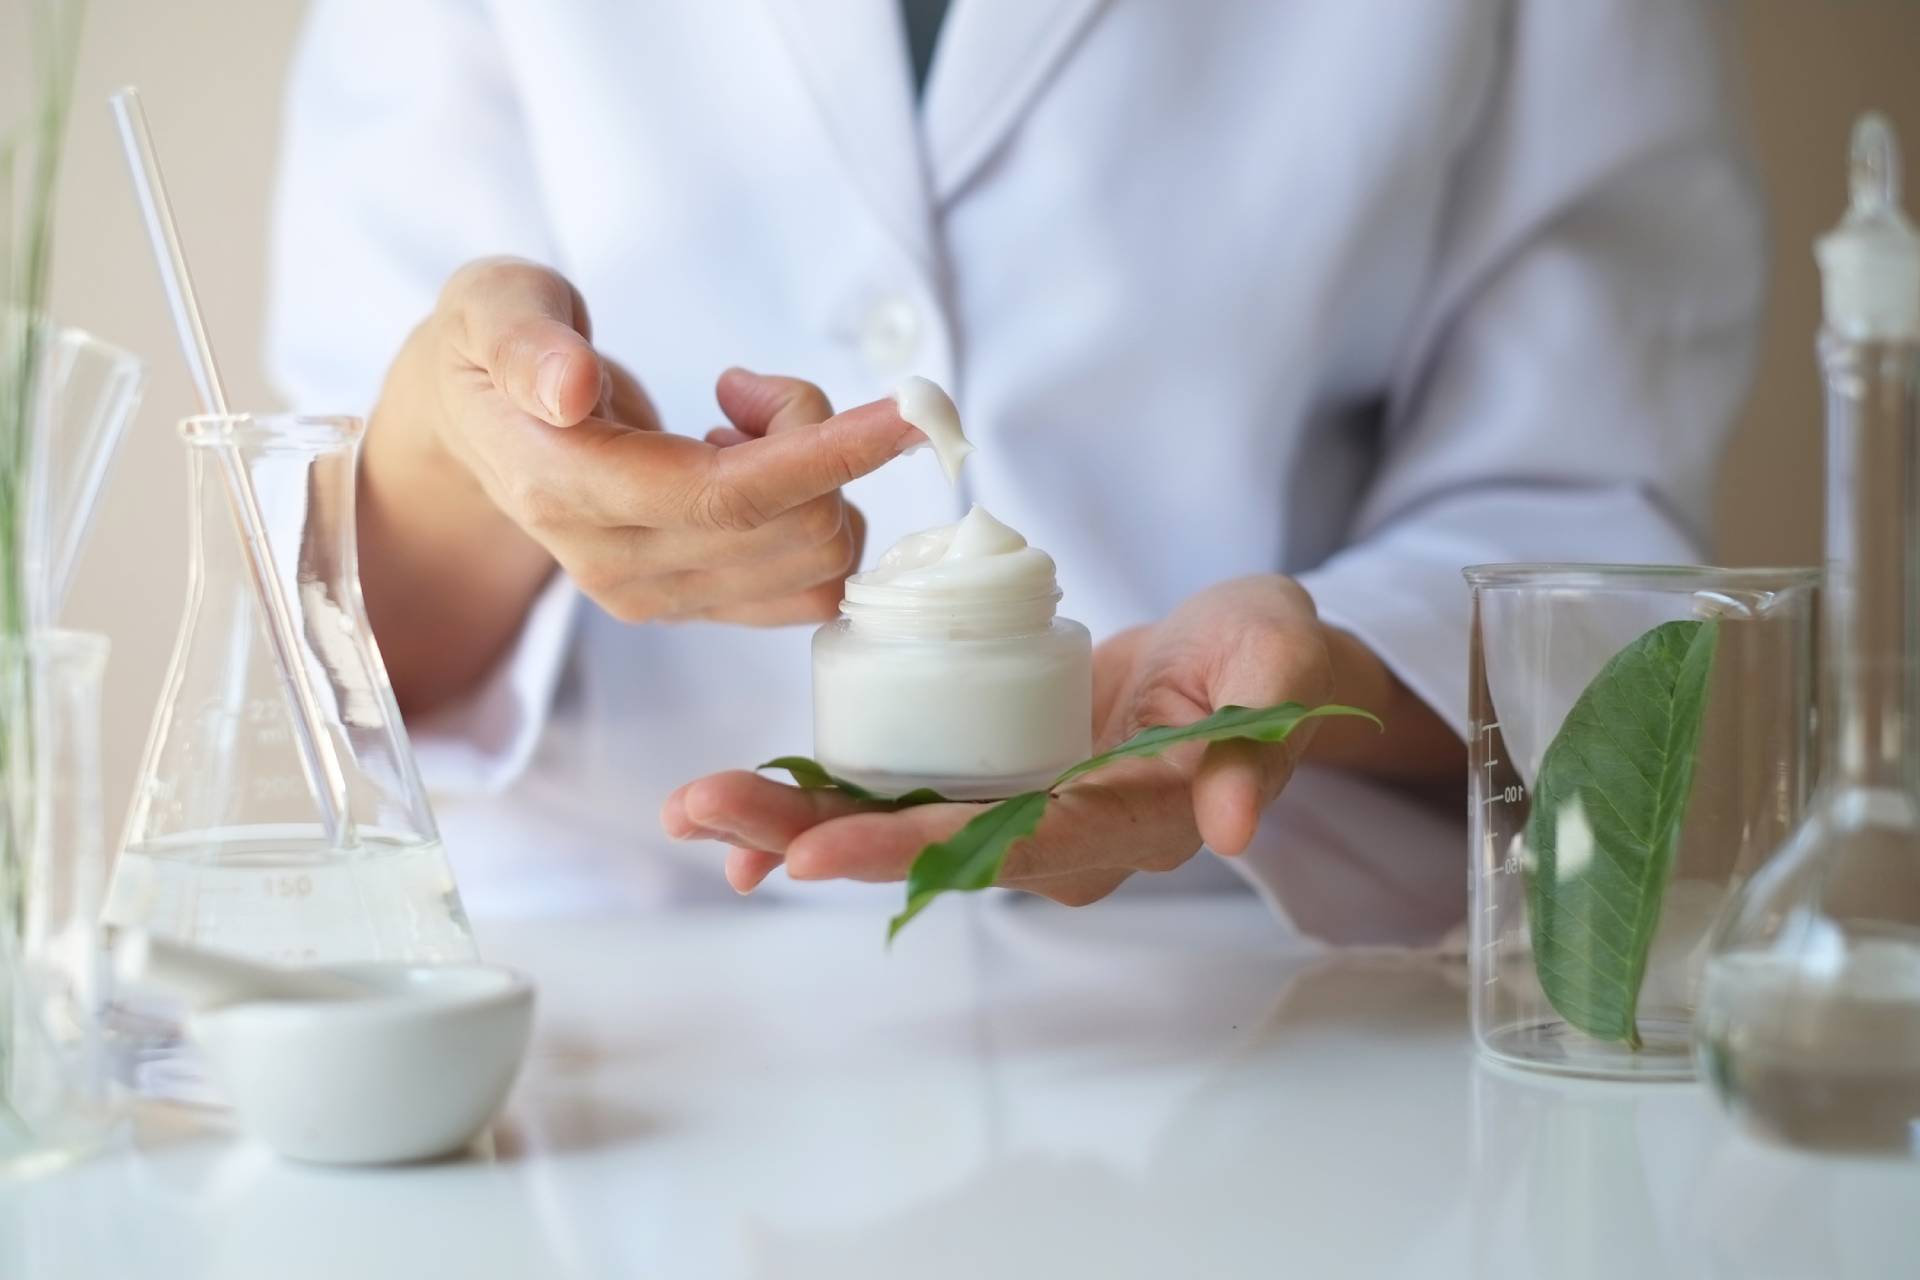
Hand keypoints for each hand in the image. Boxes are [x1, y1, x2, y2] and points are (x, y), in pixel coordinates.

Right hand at [361, 257, 922, 710]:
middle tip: (749, 387)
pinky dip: (819, 517)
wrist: (474, 425)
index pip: (722, 496)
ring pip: (817, 562)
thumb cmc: (493, 349)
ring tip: (743, 423)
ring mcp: (658, 597)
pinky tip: (756, 468)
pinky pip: (811, 588)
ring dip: (821, 479)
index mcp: (565, 490)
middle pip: (793, 530)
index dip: (824, 455)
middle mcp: (615, 565)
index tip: (908, 412)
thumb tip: (569, 391)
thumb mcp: (489, 306)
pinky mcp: (694, 604)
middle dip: (816, 439)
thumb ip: (525, 340)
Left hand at [662, 576, 1342, 904]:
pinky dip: (820, 804)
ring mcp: (1016, 810)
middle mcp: (1058, 837)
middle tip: (705, 817)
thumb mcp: (1276, 664)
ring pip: (894, 831)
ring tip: (693, 810)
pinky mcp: (989, 777)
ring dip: (791, 825)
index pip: (1008, 848)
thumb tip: (1234, 826)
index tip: (815, 849)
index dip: (910, 852)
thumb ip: (1258, 737)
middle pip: (922, 853)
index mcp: (1123, 821)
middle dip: (809, 840)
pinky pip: (896, 799)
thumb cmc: (1264, 655)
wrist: (1245, 661)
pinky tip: (743, 808)